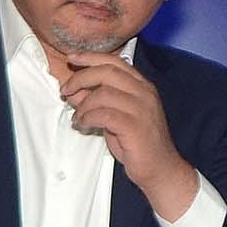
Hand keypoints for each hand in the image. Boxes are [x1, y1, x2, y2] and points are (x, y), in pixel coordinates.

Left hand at [57, 52, 196, 215]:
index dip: (91, 58)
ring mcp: (141, 109)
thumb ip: (98, 101)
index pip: (115, 62)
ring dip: (83, 105)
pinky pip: (103, 114)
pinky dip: (87, 118)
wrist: (160, 168)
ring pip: (103, 94)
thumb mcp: (116, 116)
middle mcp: (144, 93)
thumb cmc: (138, 143)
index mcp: (142, 87)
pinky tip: (84, 125)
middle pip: (107, 72)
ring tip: (78, 118)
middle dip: (81, 78)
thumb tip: (75, 90)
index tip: (72, 58)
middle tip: (66, 90)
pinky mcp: (135, 126)